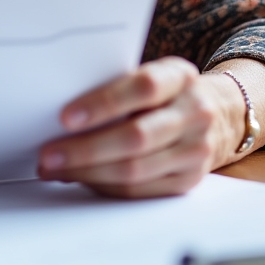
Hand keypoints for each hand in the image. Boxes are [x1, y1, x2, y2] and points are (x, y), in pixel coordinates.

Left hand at [37, 57, 244, 197]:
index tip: (65, 117)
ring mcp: (196, 150)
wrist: (216, 114)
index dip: (103, 102)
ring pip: (135, 169)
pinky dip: (105, 186)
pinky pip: (140, 189)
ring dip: (88, 172)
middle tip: (48, 154)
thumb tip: (62, 114)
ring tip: (55, 169)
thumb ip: (116, 85)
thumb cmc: (164, 91)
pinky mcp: (188, 180)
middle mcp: (194, 113)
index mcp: (179, 76)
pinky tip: (81, 178)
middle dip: (86, 149)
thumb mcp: (150, 74)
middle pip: (137, 136)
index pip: (143, 87)